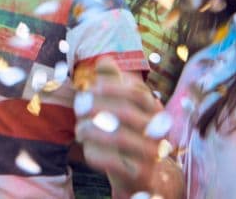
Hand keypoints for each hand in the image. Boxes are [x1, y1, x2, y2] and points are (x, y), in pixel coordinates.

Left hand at [75, 60, 182, 197]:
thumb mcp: (122, 107)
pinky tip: (86, 148)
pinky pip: (116, 162)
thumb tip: (105, 59)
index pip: (137, 92)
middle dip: (97, 107)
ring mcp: (152, 154)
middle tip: (78, 108)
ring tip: (79, 130)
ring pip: (120, 138)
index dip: (111, 86)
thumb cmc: (127, 133)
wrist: (140, 175)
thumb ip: (114, 84)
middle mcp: (157, 130)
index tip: (89, 86)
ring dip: (92, 130)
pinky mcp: (141, 175)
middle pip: (127, 113)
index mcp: (154, 110)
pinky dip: (95, 153)